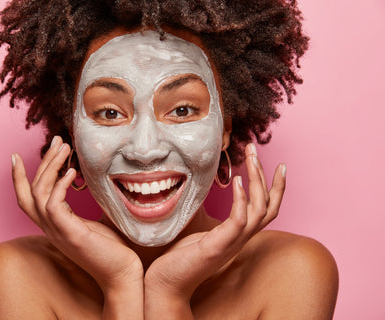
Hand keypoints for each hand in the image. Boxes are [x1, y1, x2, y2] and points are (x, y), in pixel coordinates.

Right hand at [11, 136, 142, 294]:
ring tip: (65, 148)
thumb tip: (97, 180)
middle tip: (57, 141)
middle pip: (30, 191)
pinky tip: (73, 171)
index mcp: (54, 225)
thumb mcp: (96, 221)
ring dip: (50, 167)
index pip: (27, 198)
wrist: (122, 274)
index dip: (18, 177)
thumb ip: (89, 204)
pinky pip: (54, 205)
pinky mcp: (70, 235)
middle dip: (41, 162)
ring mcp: (58, 232)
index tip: (18, 154)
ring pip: (39, 194)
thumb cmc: (112, 248)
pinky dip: (60, 185)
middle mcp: (50, 228)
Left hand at [144, 143, 285, 311]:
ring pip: (260, 210)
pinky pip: (239, 222)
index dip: (275, 187)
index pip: (266, 209)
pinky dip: (242, 200)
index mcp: (237, 234)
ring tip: (251, 158)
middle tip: (255, 149)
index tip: (276, 163)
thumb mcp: (199, 230)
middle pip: (269, 206)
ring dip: (257, 181)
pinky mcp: (218, 246)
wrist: (166, 284)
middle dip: (266, 175)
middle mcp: (240, 239)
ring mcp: (231, 243)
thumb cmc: (181, 257)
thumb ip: (209, 216)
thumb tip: (203, 192)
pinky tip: (237, 181)